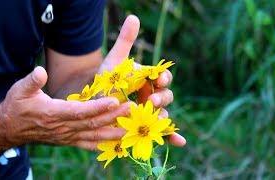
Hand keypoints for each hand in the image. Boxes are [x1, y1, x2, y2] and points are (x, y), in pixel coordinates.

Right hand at [0, 67, 129, 150]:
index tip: (114, 101)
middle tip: (132, 108)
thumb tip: (40, 71)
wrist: (11, 128)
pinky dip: (103, 144)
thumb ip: (31, 81)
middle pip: (92, 123)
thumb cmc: (17, 106)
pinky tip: (117, 143)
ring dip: (113, 131)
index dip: (98, 107)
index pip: (80, 111)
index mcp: (53, 113)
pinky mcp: (69, 140)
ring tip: (131, 127)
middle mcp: (63, 127)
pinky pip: (88, 144)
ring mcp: (67, 136)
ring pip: (94, 135)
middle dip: (113, 116)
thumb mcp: (20, 90)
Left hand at [98, 15, 185, 146]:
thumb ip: (125, 41)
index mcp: (148, 80)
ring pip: (164, 114)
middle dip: (162, 98)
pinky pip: (162, 133)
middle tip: (151, 100)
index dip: (163, 78)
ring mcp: (150, 113)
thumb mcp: (114, 61)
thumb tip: (133, 17)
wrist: (94, 103)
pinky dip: (172, 137)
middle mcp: (152, 96)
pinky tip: (180, 142)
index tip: (157, 78)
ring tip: (156, 119)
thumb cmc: (106, 81)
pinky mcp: (146, 128)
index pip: (163, 78)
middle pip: (166, 96)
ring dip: (163, 117)